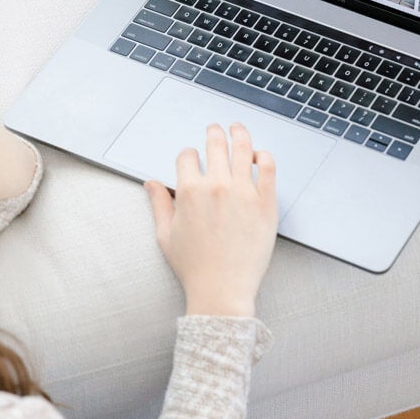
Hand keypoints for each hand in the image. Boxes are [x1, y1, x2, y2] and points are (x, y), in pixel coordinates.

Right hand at [145, 123, 277, 317]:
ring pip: (242, 148)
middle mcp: (216, 186)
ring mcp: (243, 191)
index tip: (192, 158)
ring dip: (239, 133)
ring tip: (238, 128)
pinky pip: (268, 167)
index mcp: (189, 191)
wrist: (222, 290)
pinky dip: (264, 155)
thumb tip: (150, 182)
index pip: (187, 156)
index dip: (188, 155)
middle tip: (215, 128)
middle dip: (213, 132)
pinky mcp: (265, 201)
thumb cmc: (193, 267)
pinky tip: (259, 155)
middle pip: (215, 144)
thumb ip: (159, 204)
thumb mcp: (166, 235)